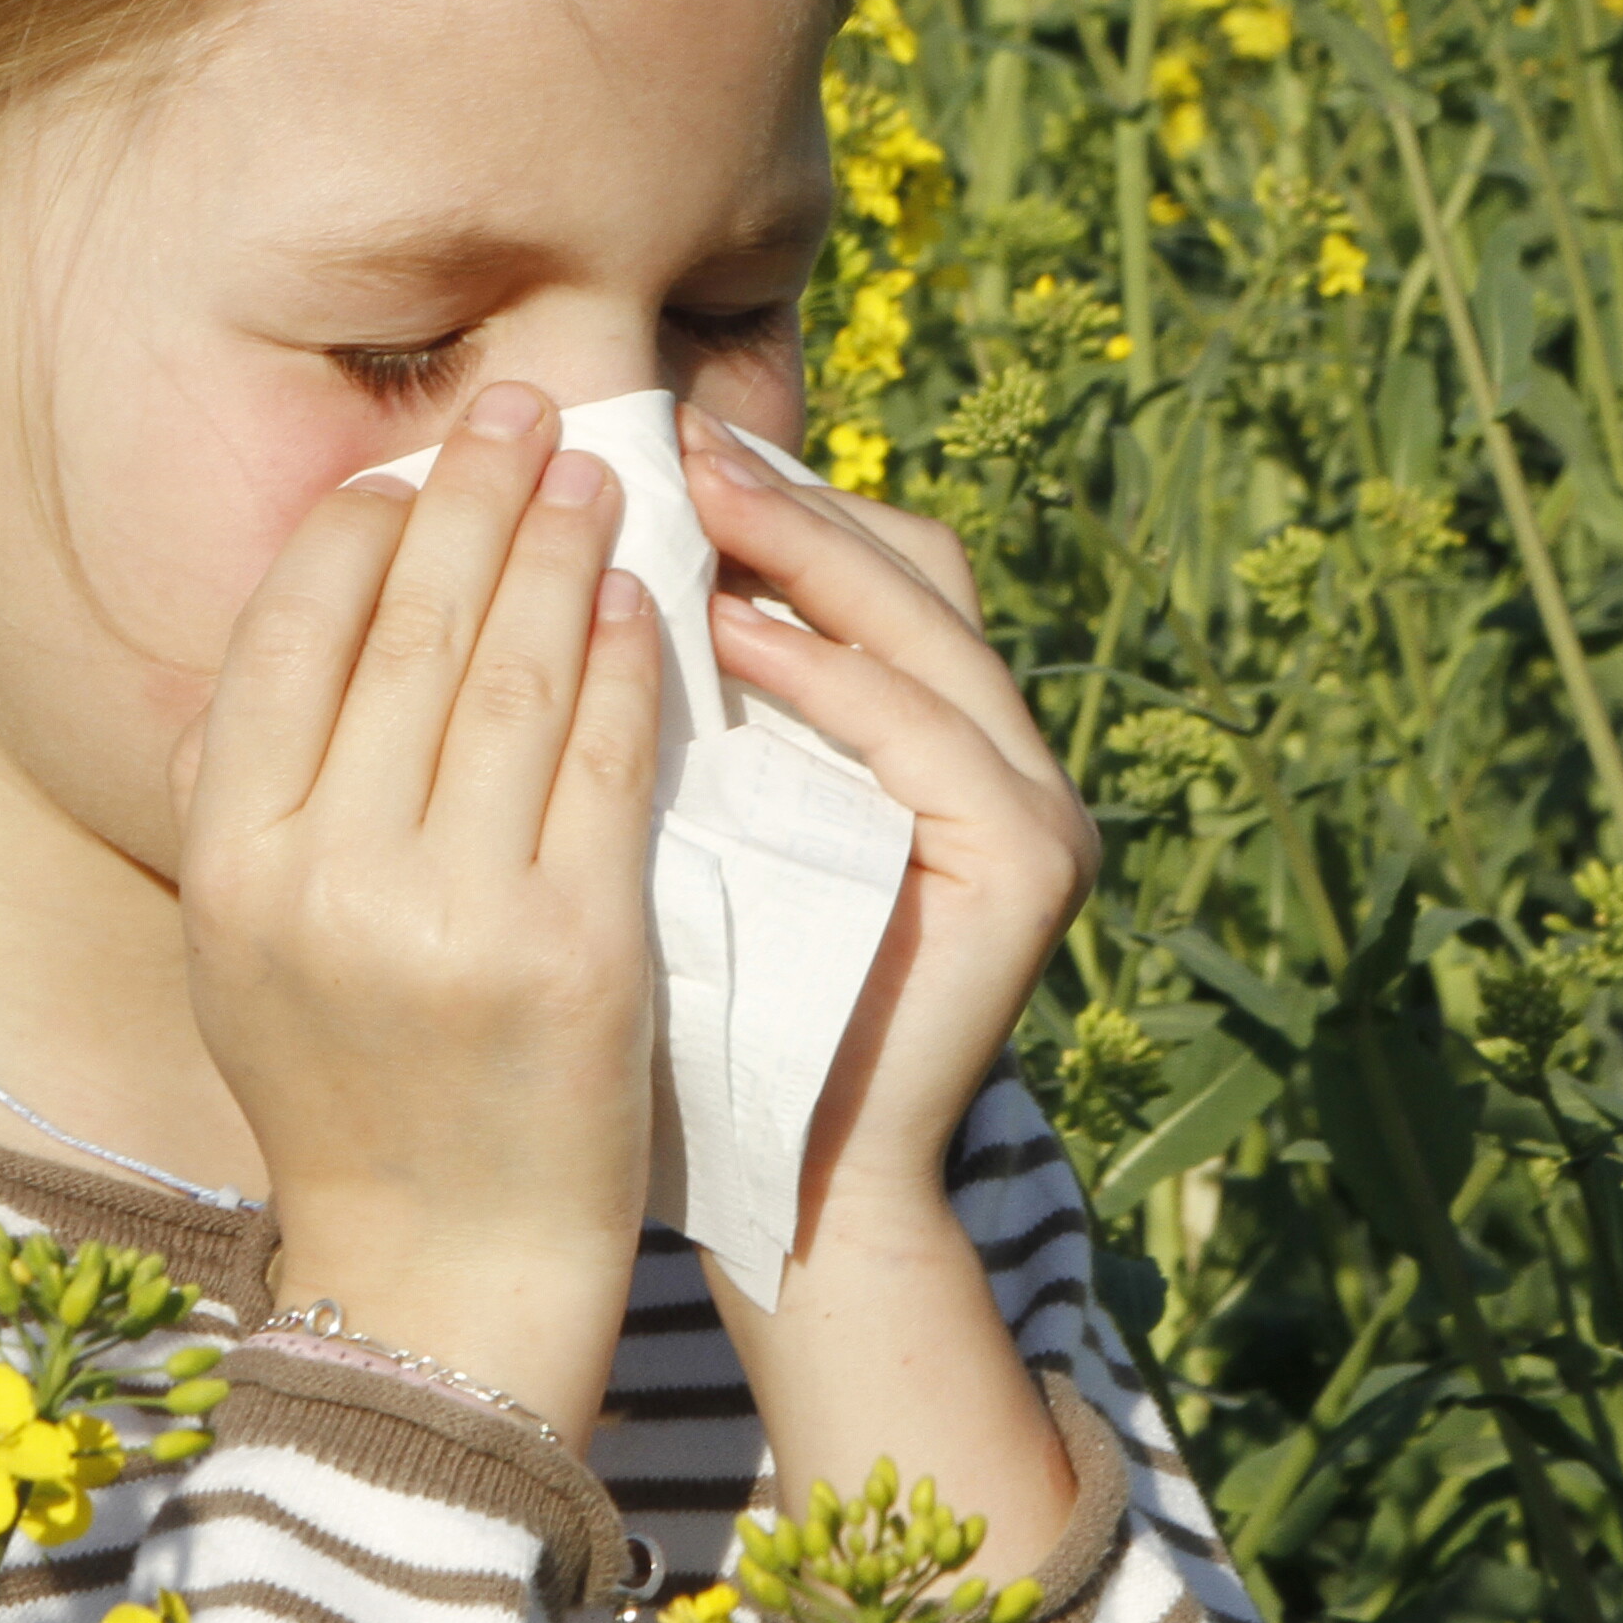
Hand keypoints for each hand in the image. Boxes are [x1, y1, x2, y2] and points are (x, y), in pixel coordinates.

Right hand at [178, 379, 669, 1439]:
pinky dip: (625, 660)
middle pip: (408, 630)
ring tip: (597, 473)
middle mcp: (326, 877)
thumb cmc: (350, 1090)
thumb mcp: (244, 948)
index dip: (358, 524)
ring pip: (513, 672)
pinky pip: (604, 759)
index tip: (409, 458)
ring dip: (559, 548)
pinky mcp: (575, 948)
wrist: (444, 1269)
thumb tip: (297, 607)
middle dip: (470, 493)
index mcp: (231, 862)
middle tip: (521, 405)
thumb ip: (247, 793)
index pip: (292, 635)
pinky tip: (644, 598)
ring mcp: (453, 914)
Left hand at [684, 401, 1101, 1238]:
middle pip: (916, 564)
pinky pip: (927, 732)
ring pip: (929, 624)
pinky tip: (730, 635)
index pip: (876, 560)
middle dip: (790, 496)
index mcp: (936, 738)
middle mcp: (1009, 760)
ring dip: (807, 554)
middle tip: (671, 443)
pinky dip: (831, 673)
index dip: (777, 494)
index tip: (657, 444)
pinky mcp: (1031, 868)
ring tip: (691, 504)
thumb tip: (584, 544)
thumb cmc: (706, 1003)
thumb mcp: (691, 819)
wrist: (779, 1180)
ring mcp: (1038, 813)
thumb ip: (686, 702)